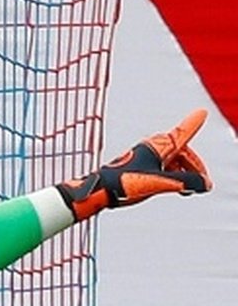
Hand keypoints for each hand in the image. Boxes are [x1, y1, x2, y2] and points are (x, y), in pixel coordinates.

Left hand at [57, 109, 211, 220]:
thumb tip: (205, 184)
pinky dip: (170, 177)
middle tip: (203, 183)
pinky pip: (160, 169)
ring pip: (170, 162)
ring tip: (187, 191)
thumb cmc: (126, 183)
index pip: (182, 134)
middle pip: (180, 153)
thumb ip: (185, 182)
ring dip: (182, 174)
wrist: (100, 191)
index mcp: (159, 146)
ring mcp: (144, 158)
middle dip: (193, 167)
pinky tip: (170, 189)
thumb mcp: (161, 183)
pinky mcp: (136, 169)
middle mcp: (152, 148)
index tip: (201, 114)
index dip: (192, 125)